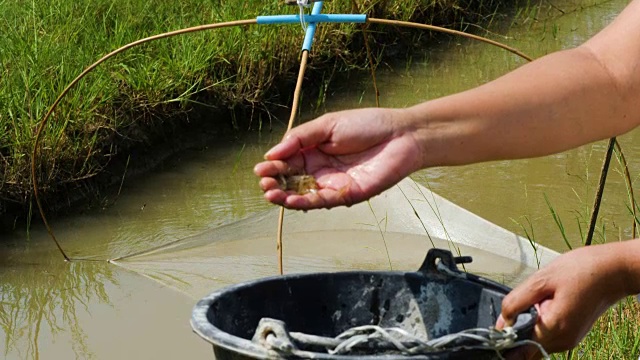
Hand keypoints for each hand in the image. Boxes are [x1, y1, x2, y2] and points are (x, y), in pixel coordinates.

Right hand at [254, 108, 423, 209]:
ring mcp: (333, 184)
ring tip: (269, 193)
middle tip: (264, 182)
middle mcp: (321, 170)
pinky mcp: (347, 195)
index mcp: (314, 150)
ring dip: (284, 197)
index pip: (287, 162)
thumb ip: (300, 137)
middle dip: (275, 183)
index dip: (273, 166)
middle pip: (291, 180)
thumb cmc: (368, 124)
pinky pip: (322, 202)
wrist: (401, 135)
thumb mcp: (328, 125)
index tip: (260, 169)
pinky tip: (290, 200)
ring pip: (303, 194)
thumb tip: (272, 153)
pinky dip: (305, 203)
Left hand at [496, 243, 629, 356]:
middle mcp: (563, 341)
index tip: (502, 322)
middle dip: (518, 328)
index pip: (519, 348)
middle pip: (527, 346)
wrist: (613, 270)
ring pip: (536, 341)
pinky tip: (548, 303)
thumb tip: (501, 322)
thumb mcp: (541, 280)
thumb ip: (516, 302)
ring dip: (531, 325)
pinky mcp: (572, 334)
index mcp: (554, 329)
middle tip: (527, 302)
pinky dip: (541, 323)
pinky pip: (547, 335)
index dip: (506, 337)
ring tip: (542, 299)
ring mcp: (569, 340)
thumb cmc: (582, 270)